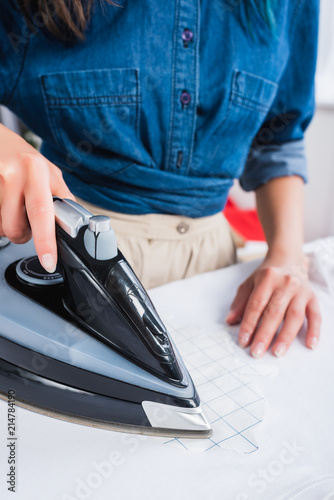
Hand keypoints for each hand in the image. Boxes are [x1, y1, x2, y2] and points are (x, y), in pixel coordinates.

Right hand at [0, 124, 74, 271]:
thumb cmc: (22, 157)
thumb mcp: (48, 171)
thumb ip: (61, 197)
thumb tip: (75, 224)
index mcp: (35, 169)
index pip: (43, 212)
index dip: (45, 241)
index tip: (49, 261)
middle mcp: (12, 173)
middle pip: (16, 227)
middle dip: (22, 236)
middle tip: (26, 224)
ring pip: (0, 227)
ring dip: (6, 226)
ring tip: (11, 208)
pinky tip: (2, 205)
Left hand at [225, 254, 320, 357]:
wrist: (289, 260)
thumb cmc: (267, 276)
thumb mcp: (250, 283)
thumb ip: (240, 302)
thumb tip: (230, 320)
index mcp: (267, 278)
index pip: (256, 305)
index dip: (249, 324)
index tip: (243, 341)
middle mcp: (286, 283)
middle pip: (274, 312)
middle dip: (265, 335)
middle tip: (256, 352)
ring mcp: (301, 291)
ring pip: (294, 316)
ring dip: (286, 336)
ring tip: (278, 353)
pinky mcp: (313, 297)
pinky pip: (315, 315)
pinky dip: (314, 331)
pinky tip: (310, 344)